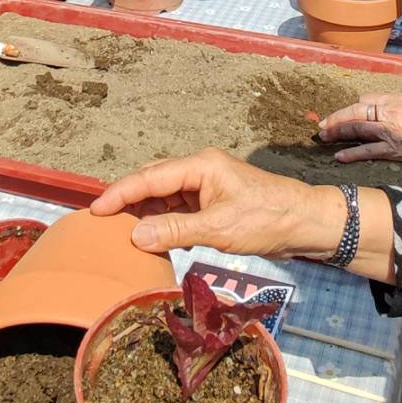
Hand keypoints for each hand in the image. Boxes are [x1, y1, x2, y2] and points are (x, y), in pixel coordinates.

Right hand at [91, 148, 344, 259]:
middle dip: (127, 200)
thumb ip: (175, 231)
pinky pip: (179, 209)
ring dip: (144, 212)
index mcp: (200, 165)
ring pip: (165, 196)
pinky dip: (163, 221)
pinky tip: (153, 236)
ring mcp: (207, 186)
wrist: (306, 222)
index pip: (149, 177)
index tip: (95, 211)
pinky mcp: (214, 203)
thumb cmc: (267, 219)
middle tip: (101, 222)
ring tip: (120, 232)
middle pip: (153, 181)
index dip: (120, 193)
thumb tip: (135, 236)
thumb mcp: (219, 228)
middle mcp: (200, 170)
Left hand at [319, 95, 401, 167]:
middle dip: (335, 120)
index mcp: (392, 101)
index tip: (334, 115)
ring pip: (358, 130)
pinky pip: (369, 151)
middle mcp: (388, 114)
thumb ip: (386, 101)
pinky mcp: (395, 150)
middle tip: (321, 126)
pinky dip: (352, 153)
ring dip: (338, 134)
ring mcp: (390, 132)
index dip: (345, 110)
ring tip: (324, 138)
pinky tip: (339, 156)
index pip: (362, 102)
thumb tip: (364, 102)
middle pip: (354, 114)